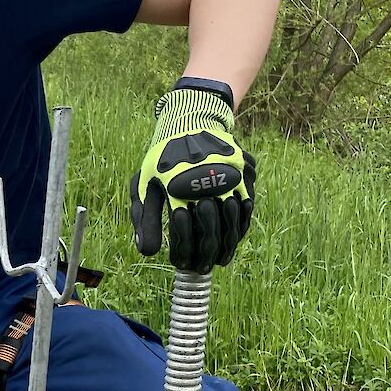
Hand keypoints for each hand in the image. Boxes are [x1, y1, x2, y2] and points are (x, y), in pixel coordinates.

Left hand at [131, 84, 255, 272]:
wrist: (190, 122)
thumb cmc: (162, 159)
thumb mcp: (145, 182)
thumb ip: (143, 215)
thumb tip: (146, 251)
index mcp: (175, 182)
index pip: (181, 228)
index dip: (183, 250)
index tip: (181, 265)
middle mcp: (203, 178)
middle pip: (209, 227)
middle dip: (205, 253)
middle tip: (202, 269)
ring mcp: (226, 174)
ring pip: (231, 219)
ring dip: (227, 245)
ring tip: (219, 261)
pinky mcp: (243, 170)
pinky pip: (246, 205)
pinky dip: (241, 226)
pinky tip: (234, 240)